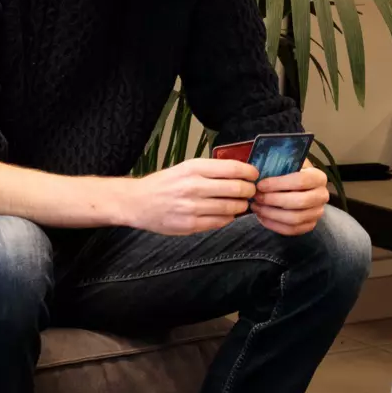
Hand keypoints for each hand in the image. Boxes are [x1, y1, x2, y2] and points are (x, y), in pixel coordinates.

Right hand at [125, 158, 257, 234]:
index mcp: (193, 168)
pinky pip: (220, 222)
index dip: (249, 172)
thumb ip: (210, 170)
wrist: (137, 202)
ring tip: (239, 204)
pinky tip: (226, 214)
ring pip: (231, 208)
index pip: (232, 169)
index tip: (254, 175)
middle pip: (236, 189)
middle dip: (249, 191)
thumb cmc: (163, 184)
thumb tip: (240, 172)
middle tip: (250, 191)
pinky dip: (228, 218)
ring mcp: (192, 207)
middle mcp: (194, 186)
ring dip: (240, 206)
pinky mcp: (190, 225)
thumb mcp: (184, 168)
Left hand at [252, 165, 329, 235]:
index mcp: (318, 177)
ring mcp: (317, 212)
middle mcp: (322, 195)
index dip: (278, 184)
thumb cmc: (287, 174)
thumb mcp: (285, 164)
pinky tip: (261, 216)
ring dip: (271, 213)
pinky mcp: (309, 225)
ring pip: (294, 218)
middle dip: (273, 200)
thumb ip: (276, 165)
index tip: (260, 185)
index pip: (301, 181)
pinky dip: (274, 224)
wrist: (295, 187)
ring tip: (256, 206)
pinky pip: (291, 230)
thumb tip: (257, 172)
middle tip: (257, 197)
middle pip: (299, 202)